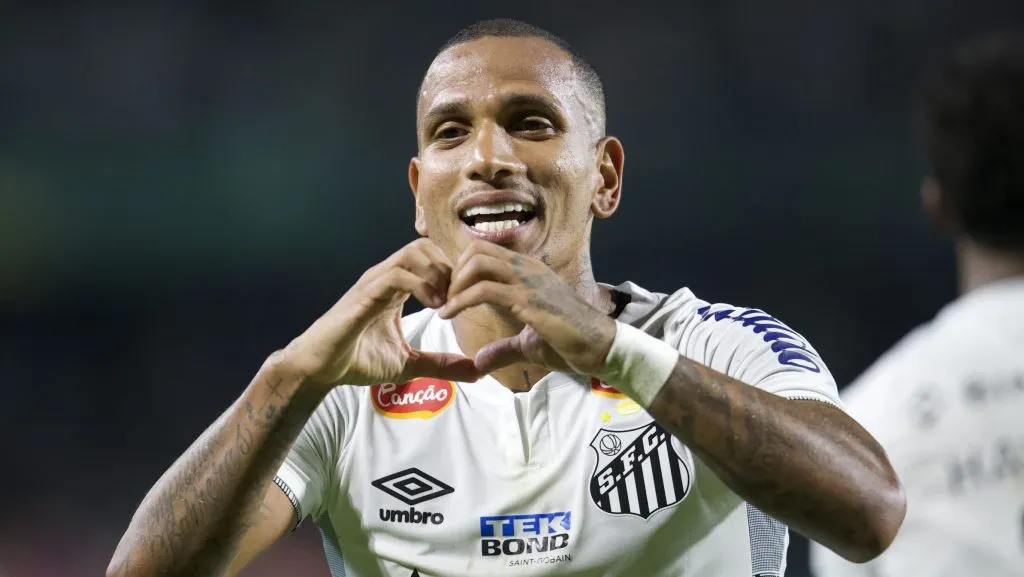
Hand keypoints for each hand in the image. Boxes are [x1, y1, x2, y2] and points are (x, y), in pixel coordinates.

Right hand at [284, 238, 479, 387]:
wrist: (321, 368)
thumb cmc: (358, 360)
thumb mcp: (410, 364)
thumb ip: (442, 364)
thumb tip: (477, 372)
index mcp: (396, 286)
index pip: (431, 257)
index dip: (453, 273)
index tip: (465, 299)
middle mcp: (385, 277)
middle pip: (425, 245)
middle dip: (448, 268)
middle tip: (458, 297)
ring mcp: (374, 282)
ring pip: (413, 252)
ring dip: (437, 273)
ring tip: (446, 302)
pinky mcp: (364, 295)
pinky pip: (397, 274)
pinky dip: (422, 285)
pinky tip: (434, 307)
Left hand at [437, 240, 616, 375]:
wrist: (599, 347)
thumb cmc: (570, 342)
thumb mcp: (529, 345)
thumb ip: (503, 349)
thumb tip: (478, 361)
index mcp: (527, 272)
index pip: (485, 252)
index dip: (461, 270)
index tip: (450, 295)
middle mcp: (527, 269)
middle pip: (476, 250)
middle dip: (453, 273)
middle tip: (444, 300)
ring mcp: (528, 281)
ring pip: (478, 262)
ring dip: (455, 284)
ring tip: (446, 307)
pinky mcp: (528, 299)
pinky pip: (484, 290)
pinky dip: (460, 301)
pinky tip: (449, 315)